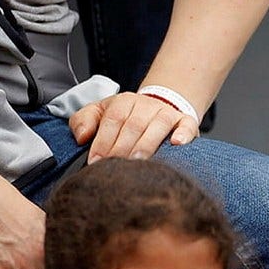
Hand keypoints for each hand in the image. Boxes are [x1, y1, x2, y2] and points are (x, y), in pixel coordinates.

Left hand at [69, 92, 196, 161]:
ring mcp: (167, 113)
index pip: (113, 120)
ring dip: (147, 144)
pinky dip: (183, 134)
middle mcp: (146, 105)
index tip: (96, 161)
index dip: (104, 141)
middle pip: (134, 125)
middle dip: (122, 148)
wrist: (157, 109)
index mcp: (124, 101)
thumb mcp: (100, 113)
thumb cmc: (126, 117)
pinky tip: (177, 144)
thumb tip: (82, 137)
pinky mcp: (186, 121)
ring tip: (139, 161)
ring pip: (158, 126)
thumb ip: (83, 121)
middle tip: (115, 166)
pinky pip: (187, 126)